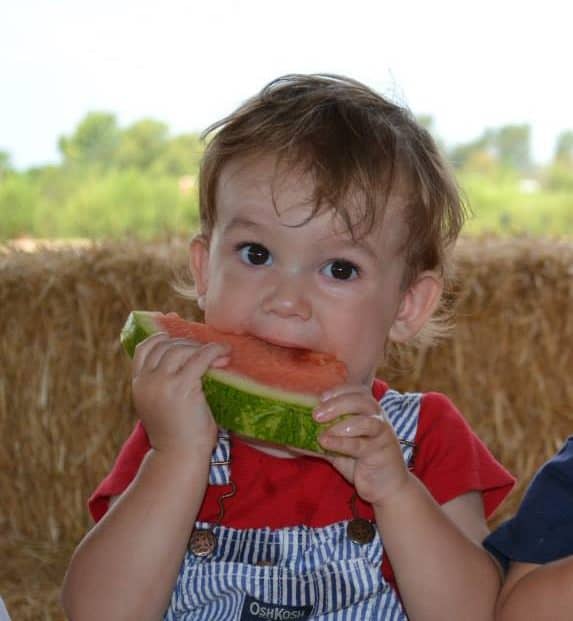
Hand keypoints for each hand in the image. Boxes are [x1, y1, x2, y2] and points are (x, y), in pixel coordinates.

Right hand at [131, 332, 229, 457]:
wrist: (180, 458)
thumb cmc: (179, 435)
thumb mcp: (164, 404)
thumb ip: (167, 382)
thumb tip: (189, 358)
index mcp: (138, 385)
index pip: (145, 348)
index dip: (163, 336)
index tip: (180, 332)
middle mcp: (146, 381)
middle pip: (165, 345)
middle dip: (188, 344)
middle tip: (208, 351)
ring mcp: (161, 383)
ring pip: (181, 349)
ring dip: (202, 348)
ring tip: (220, 355)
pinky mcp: (181, 387)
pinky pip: (199, 357)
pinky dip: (214, 351)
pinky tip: (224, 355)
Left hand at [314, 384, 410, 506]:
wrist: (385, 488)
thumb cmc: (361, 463)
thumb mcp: (338, 448)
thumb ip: (321, 439)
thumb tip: (290, 438)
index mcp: (368, 412)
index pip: (357, 391)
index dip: (339, 390)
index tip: (321, 397)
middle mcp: (378, 418)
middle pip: (361, 400)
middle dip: (337, 404)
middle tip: (316, 414)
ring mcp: (382, 434)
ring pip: (366, 420)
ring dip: (342, 423)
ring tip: (322, 432)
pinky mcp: (381, 452)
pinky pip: (361, 444)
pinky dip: (342, 442)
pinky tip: (327, 443)